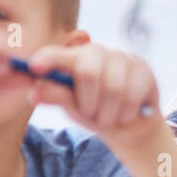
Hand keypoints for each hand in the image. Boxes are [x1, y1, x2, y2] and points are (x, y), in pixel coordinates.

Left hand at [26, 42, 161, 152]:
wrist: (129, 125)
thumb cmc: (95, 112)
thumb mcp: (71, 107)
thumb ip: (55, 97)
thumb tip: (33, 94)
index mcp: (73, 58)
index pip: (57, 54)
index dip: (48, 58)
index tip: (35, 67)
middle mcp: (97, 52)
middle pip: (88, 71)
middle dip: (89, 102)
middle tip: (90, 114)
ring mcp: (122, 58)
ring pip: (114, 87)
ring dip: (109, 112)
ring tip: (109, 116)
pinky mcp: (143, 68)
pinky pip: (133, 94)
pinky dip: (126, 112)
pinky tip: (125, 113)